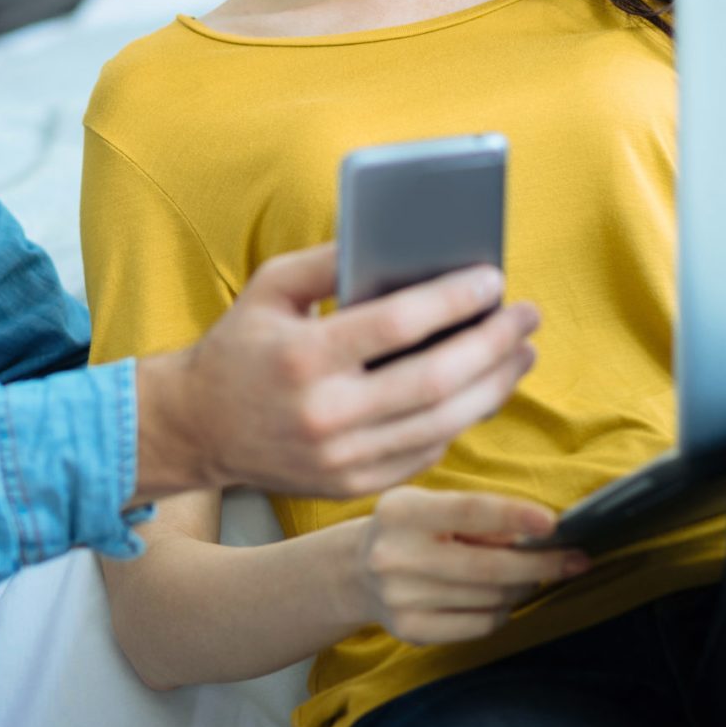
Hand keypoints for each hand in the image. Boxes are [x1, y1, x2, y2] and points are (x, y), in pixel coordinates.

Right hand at [134, 243, 538, 501]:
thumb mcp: (270, 288)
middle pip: (435, 380)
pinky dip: (462, 421)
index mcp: (303, 357)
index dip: (454, 300)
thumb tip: (399, 241)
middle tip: (526, 317)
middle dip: (493, 344)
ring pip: (443, 424)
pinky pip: (427, 454)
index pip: (397, 325)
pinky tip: (482, 391)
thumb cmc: (240, 348)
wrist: (198, 428)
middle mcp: (325, 414)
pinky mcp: (352, 485)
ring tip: (520, 352)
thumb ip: (330, 261)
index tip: (492, 280)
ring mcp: (341, 458)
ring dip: (494, 386)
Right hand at [352, 487, 587, 643]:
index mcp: (401, 511)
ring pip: (490, 598)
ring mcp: (400, 599)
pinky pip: (479, 625)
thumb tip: (539, 535)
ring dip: (520, 586)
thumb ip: (478, 516)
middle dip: (541, 564)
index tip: (553, 522)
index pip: (467, 511)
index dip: (512, 516)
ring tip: (525, 574)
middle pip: (487, 567)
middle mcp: (395, 556)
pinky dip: (500, 611)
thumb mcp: (432, 505)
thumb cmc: (411, 529)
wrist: (357, 572)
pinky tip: (496, 598)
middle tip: (575, 559)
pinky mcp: (410, 631)